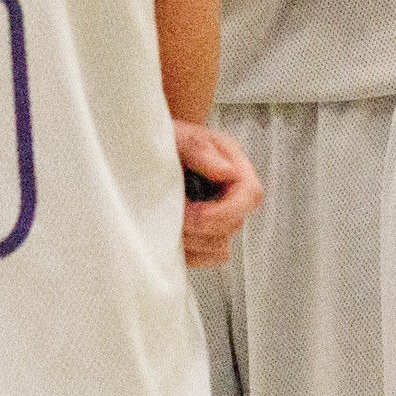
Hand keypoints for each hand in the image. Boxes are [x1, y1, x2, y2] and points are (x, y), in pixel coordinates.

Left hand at [174, 118, 260, 267]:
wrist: (145, 151)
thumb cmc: (164, 140)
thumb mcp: (178, 138)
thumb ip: (200, 150)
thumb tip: (227, 172)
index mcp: (232, 163)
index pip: (250, 194)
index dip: (224, 211)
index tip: (193, 213)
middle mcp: (231, 192)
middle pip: (233, 225)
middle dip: (199, 226)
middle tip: (169, 215)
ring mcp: (220, 216)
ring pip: (220, 247)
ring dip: (191, 241)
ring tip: (167, 223)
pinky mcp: (207, 235)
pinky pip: (209, 257)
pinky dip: (190, 253)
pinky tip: (172, 236)